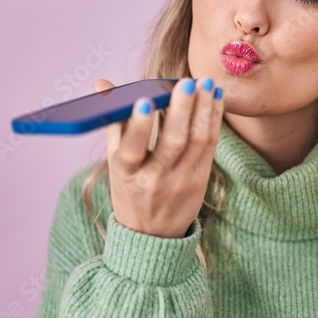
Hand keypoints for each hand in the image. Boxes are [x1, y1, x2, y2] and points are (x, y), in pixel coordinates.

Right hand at [95, 77, 223, 238]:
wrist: (152, 235)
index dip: (138, 126)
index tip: (144, 101)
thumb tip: (102, 82)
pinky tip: (215, 98)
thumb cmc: (129, 188)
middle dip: (182, 109)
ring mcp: (181, 181)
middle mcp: (154, 179)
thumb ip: (113, 121)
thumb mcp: (115, 161)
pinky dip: (214, 118)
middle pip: (172, 142)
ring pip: (197, 141)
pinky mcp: (200, 180)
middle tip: (187, 82)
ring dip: (204, 109)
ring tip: (206, 83)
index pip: (131, 149)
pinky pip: (210, 145)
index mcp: (126, 174)